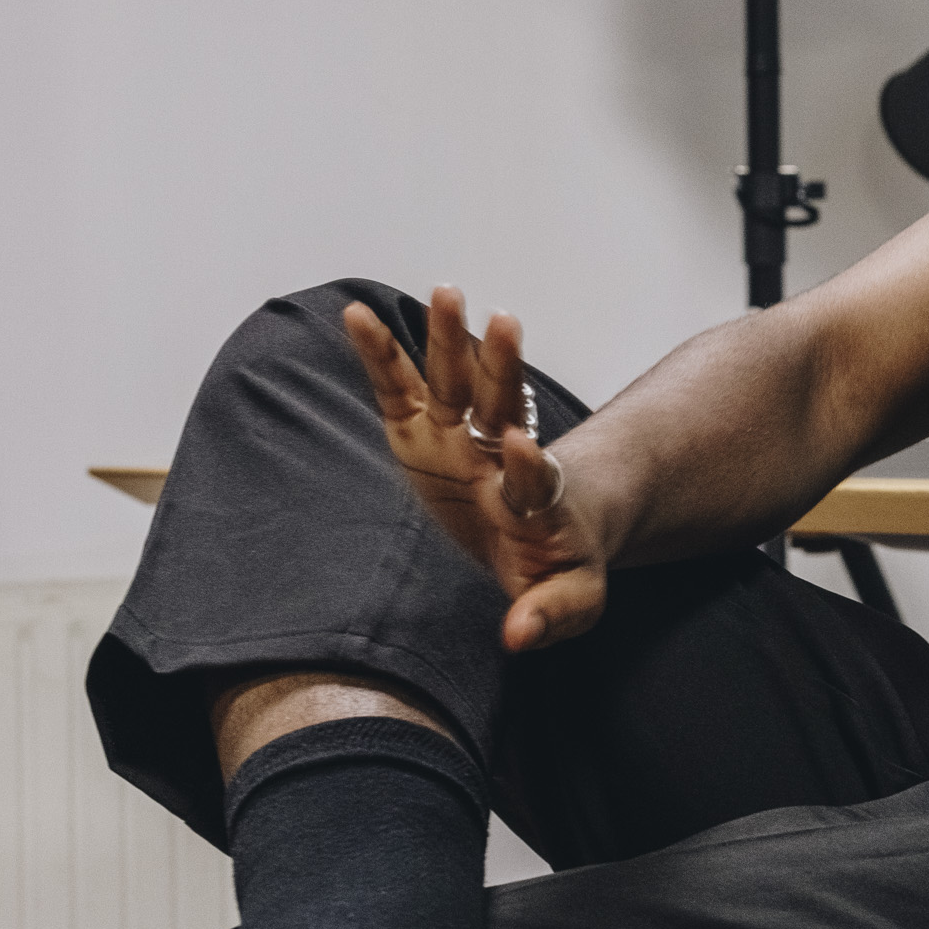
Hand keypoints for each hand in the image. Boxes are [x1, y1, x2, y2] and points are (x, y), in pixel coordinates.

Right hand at [342, 286, 607, 650]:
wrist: (542, 531)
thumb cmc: (557, 563)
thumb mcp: (570, 598)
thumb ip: (551, 614)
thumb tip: (518, 637)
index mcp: (536, 503)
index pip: (534, 480)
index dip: (526, 464)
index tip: (519, 445)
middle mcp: (498, 456)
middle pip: (503, 406)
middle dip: (501, 367)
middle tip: (504, 322)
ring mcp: (459, 436)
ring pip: (458, 382)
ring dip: (451, 338)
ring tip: (446, 291)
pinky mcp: (420, 431)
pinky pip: (397, 387)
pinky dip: (379, 353)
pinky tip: (357, 314)